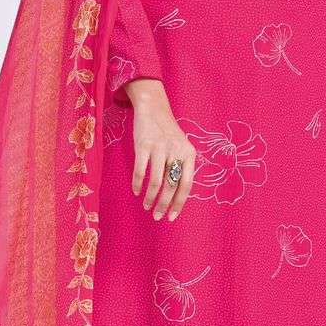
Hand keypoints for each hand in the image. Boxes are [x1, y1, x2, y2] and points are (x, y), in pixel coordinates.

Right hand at [122, 79, 194, 220]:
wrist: (154, 108)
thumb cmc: (168, 133)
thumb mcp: (181, 147)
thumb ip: (181, 167)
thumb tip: (176, 197)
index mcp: (189, 154)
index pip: (187, 185)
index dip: (179, 203)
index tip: (172, 216)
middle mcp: (176, 152)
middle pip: (171, 186)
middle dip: (163, 205)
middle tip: (156, 216)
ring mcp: (160, 148)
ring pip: (156, 182)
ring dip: (150, 198)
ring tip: (146, 206)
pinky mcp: (144, 145)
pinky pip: (141, 171)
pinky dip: (138, 184)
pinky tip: (136, 192)